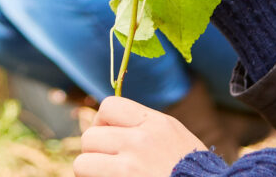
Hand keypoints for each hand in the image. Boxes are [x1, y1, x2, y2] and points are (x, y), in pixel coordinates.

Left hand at [75, 96, 203, 176]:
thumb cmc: (193, 171)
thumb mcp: (175, 137)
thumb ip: (145, 128)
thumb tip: (107, 126)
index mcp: (155, 123)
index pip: (108, 106)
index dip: (102, 123)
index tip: (108, 138)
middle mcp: (140, 141)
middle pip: (90, 136)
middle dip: (94, 152)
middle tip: (107, 164)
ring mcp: (130, 166)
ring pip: (82, 163)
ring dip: (91, 172)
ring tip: (107, 176)